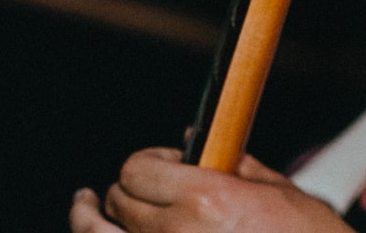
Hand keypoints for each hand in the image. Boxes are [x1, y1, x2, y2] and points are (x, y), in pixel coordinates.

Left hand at [69, 147, 354, 232]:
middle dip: (126, 192)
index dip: (147, 164)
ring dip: (91, 222)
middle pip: (117, 202)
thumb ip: (234, 164)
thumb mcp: (280, 193)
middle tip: (143, 193)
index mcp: (206, 199)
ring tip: (84, 209)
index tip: (163, 166)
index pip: (137, 169)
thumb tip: (195, 141)